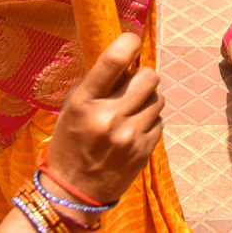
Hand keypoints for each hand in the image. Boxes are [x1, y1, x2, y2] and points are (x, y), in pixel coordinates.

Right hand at [40, 33, 162, 209]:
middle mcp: (108, 117)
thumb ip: (97, 82)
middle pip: (148, 76)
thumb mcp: (72, 108)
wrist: (74, 192)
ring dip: (147, 100)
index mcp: (84, 103)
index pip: (113, 60)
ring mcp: (129, 135)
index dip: (129, 43)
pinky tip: (133, 130)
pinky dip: (150, 121)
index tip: (132, 40)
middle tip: (132, 86)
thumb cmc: (71, 142)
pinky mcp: (145, 149)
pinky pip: (160, 120)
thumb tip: (126, 54)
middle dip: (142, 77)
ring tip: (130, 112)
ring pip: (158, 98)